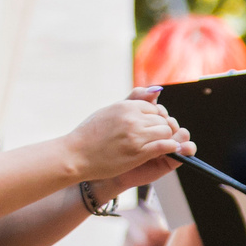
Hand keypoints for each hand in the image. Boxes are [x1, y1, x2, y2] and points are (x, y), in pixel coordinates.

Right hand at [65, 87, 190, 185]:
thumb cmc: (90, 134)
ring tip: (156, 147)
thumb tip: (158, 90)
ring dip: (165, 140)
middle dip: (161, 130)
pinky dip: (170, 149)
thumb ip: (134, 100)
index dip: (155, 120)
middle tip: (153, 140)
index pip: (154, 108)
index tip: (149, 129)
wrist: (75, 155)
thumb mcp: (110, 110)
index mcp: (126, 106)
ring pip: (166, 132)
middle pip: (162, 120)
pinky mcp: (138, 152)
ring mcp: (136, 135)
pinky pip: (165, 146)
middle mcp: (132, 118)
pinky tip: (167, 152)